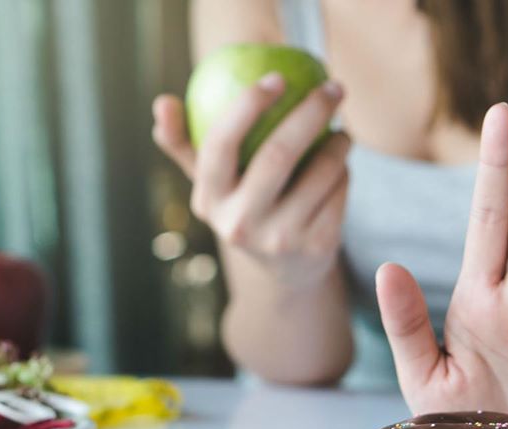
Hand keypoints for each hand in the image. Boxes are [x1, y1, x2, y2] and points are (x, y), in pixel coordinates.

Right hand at [152, 73, 350, 287]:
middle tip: (332, 88)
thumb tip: (162, 102)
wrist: (286, 271)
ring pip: (321, 171)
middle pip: (278, 154)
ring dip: (339, 143)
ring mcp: (280, 239)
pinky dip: (345, 172)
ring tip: (341, 132)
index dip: (247, 105)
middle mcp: (240, 223)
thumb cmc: (245, 207)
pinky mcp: (316, 247)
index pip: (220, 144)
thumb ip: (184, 144)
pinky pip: (340, 191)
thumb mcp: (212, 184)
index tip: (276, 78)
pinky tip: (342, 168)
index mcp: (209, 200)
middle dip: (310, 112)